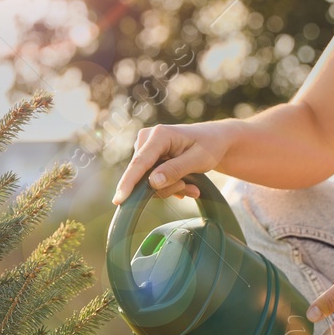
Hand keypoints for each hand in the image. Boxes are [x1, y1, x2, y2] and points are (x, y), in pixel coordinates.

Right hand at [112, 121, 232, 203]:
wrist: (214, 140)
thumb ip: (175, 170)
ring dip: (170, 188)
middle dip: (166, 187)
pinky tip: (185, 184)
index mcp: (159, 135)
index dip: (129, 182)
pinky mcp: (148, 157)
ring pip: (147, 180)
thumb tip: (152, 183)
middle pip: (144, 175)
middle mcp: (147, 138)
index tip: (118, 200)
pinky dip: (168, 185)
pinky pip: (151, 179)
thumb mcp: (198, 160)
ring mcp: (146, 148)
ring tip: (191, 186)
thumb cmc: (210, 146)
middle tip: (189, 188)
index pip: (140, 162)